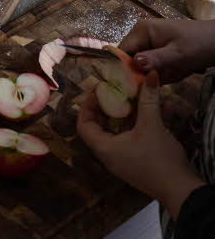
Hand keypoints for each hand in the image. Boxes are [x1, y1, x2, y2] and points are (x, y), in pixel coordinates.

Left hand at [77, 71, 203, 218]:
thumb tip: (150, 74)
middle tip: (118, 90)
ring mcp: (124, 159)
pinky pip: (136, 137)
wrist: (182, 191)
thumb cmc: (159, 159)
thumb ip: (148, 100)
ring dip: (132, 112)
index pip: (84, 124)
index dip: (88, 105)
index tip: (99, 90)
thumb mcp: (152, 126)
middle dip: (111, 106)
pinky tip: (162, 109)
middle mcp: (110, 154)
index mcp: (104, 148)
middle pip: (102, 126)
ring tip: (142, 95)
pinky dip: (144, 123)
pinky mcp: (139, 161)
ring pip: (122, 130)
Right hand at [119, 19, 214, 83]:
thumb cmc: (201, 44)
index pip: (121, 53)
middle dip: (148, 73)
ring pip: (143, 67)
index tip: (137, 84)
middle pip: (131, 62)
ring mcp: (149, 42)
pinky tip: (178, 70)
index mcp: (141, 31)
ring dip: (159, 74)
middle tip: (168, 75)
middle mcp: (140, 35)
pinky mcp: (158, 50)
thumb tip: (134, 63)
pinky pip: (153, 66)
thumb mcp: (179, 54)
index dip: (125, 70)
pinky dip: (165, 72)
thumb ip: (156, 60)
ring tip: (178, 71)